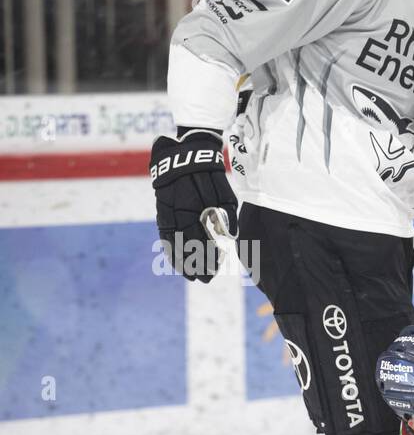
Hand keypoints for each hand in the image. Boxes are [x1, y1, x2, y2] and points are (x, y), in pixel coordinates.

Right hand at [150, 128, 237, 282]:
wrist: (186, 154)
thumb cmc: (211, 177)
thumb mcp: (225, 195)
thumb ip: (227, 216)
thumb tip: (230, 238)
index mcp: (198, 211)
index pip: (202, 242)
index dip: (207, 259)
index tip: (213, 272)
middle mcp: (181, 214)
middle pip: (188, 246)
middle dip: (196, 264)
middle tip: (204, 279)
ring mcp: (169, 212)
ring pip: (174, 242)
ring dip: (182, 261)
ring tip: (190, 276)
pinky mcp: (162, 209)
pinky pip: (164, 233)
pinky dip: (169, 248)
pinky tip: (174, 261)